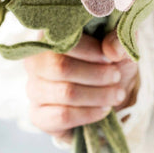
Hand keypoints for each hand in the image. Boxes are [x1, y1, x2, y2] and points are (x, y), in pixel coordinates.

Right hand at [24, 32, 139, 142]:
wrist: (106, 96)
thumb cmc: (109, 65)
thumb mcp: (119, 47)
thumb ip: (119, 41)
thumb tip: (113, 50)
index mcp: (50, 36)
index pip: (62, 41)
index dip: (90, 50)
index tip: (111, 58)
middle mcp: (35, 61)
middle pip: (60, 67)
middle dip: (96, 74)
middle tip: (116, 77)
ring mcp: (34, 89)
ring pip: (65, 93)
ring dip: (98, 95)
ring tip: (116, 95)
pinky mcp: (38, 115)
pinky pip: (62, 115)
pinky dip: (89, 113)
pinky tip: (103, 110)